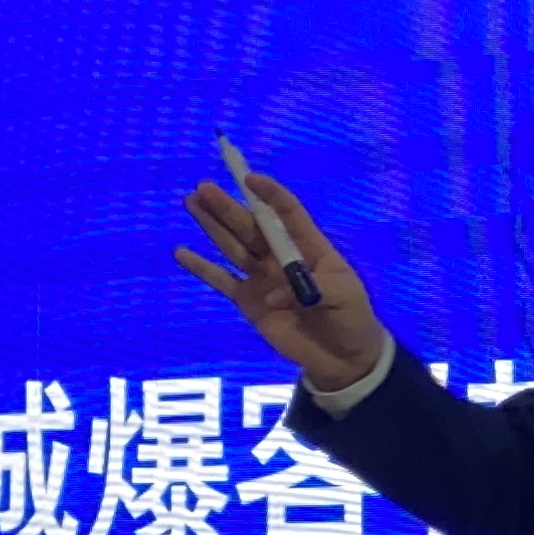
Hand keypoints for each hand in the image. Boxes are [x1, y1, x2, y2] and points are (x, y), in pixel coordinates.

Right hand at [177, 167, 391, 393]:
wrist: (343, 356)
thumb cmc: (351, 318)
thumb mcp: (343, 296)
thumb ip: (311, 289)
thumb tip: (274, 294)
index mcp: (309, 247)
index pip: (288, 213)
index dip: (270, 195)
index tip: (249, 178)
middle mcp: (282, 257)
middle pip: (251, 226)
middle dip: (228, 206)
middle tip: (204, 186)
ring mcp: (263, 278)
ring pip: (233, 246)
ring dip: (212, 225)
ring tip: (192, 201)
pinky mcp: (249, 301)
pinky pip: (222, 281)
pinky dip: (202, 268)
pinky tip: (181, 252)